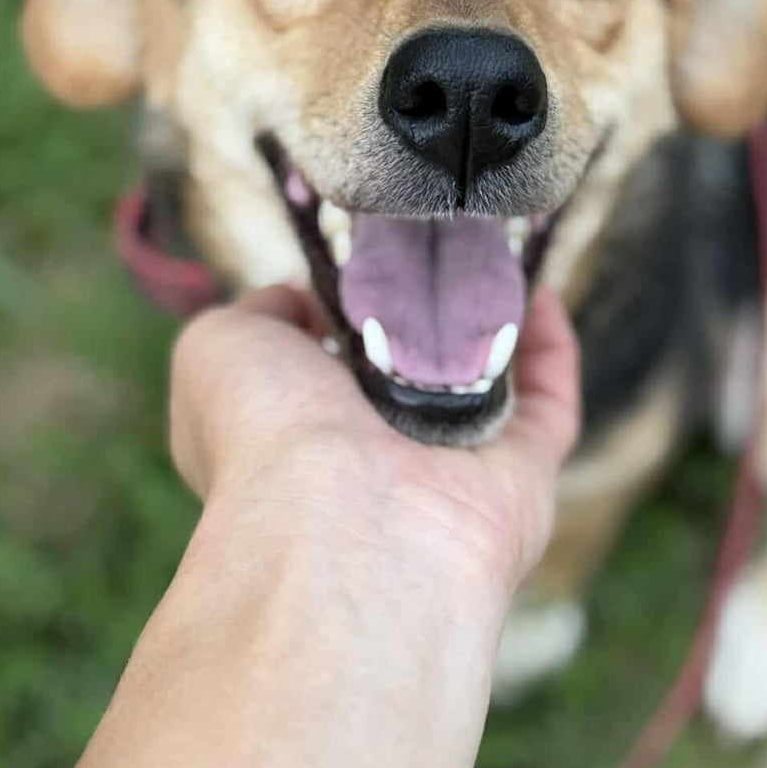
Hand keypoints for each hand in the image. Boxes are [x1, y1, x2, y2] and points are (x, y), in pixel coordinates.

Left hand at [169, 284, 579, 593]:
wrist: (347, 526)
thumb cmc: (265, 430)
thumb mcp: (219, 346)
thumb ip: (260, 312)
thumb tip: (308, 301)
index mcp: (291, 435)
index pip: (317, 365)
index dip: (336, 304)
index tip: (359, 249)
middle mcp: (370, 458)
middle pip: (406, 368)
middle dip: (421, 305)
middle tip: (435, 241)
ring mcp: (448, 471)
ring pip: (479, 385)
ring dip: (489, 319)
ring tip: (493, 247)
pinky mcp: (520, 479)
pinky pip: (546, 407)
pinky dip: (548, 348)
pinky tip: (538, 290)